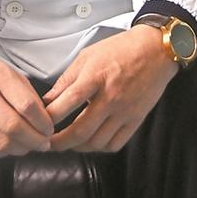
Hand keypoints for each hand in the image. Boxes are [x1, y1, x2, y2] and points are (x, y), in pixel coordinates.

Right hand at [0, 45, 53, 158]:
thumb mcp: (9, 72)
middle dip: (35, 140)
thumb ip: (27, 94)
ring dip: (21, 149)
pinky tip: (11, 147)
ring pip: (1, 142)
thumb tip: (44, 121)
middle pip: (14, 127)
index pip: (26, 105)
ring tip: (30, 146)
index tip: (49, 128)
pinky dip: (3, 153)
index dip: (42, 121)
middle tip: (45, 143)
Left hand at [42, 26, 177, 153]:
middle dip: (60, 142)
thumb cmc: (120, 49)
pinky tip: (92, 142)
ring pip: (97, 142)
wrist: (155, 50)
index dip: (51, 116)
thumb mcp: (88, 55)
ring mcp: (125, 110)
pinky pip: (115, 144)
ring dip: (78, 147)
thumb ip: (67, 79)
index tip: (40, 122)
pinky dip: (100, 148)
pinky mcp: (136, 119)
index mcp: (96, 76)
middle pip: (81, 130)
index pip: (69, 101)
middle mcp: (110, 96)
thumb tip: (49, 99)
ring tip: (68, 143)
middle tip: (47, 143)